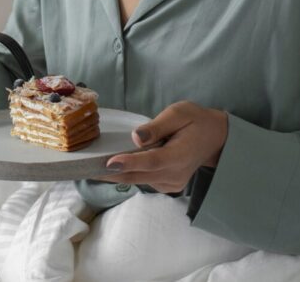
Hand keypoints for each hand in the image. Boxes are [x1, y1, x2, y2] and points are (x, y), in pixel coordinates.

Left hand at [96, 101, 228, 193]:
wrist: (215, 139)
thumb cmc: (195, 120)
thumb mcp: (179, 112)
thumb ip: (157, 126)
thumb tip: (136, 137)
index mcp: (179, 155)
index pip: (151, 161)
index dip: (129, 163)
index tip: (109, 163)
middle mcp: (174, 175)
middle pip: (138, 175)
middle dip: (110, 173)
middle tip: (84, 167)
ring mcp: (171, 183)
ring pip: (137, 180)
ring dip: (115, 174)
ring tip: (90, 166)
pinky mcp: (166, 185)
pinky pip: (142, 180)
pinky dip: (127, 173)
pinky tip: (112, 164)